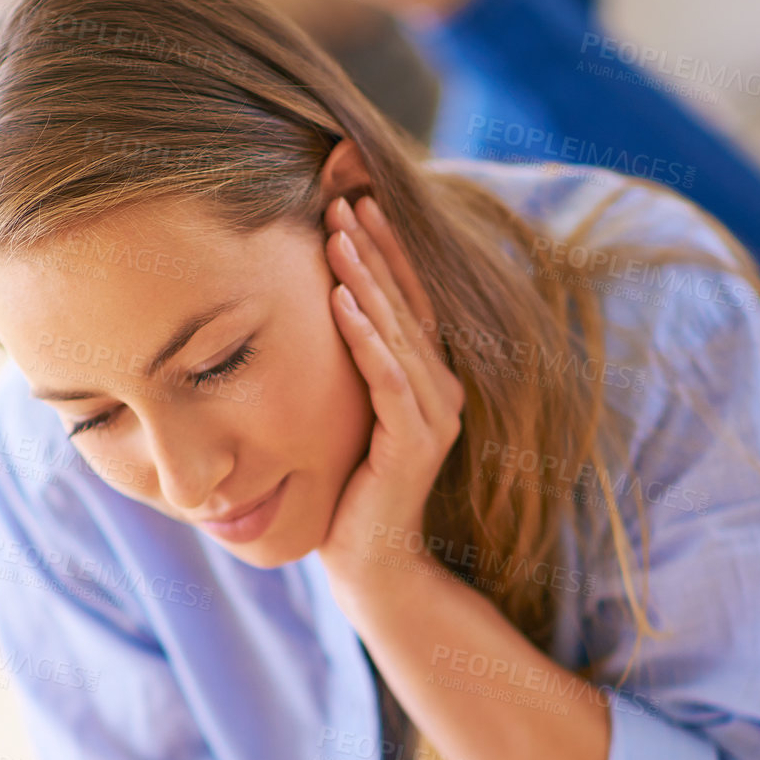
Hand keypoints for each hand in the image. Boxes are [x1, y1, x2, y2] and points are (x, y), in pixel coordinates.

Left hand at [318, 193, 465, 597]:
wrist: (371, 563)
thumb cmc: (352, 490)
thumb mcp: (348, 415)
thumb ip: (351, 369)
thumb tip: (319, 309)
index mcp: (429, 380)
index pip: (407, 300)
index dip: (385, 250)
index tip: (353, 200)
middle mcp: (441, 391)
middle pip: (406, 303)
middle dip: (374, 248)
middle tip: (341, 197)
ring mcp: (432, 416)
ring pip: (397, 332)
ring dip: (367, 278)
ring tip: (338, 233)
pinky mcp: (414, 443)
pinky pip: (387, 378)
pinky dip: (365, 337)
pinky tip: (341, 301)